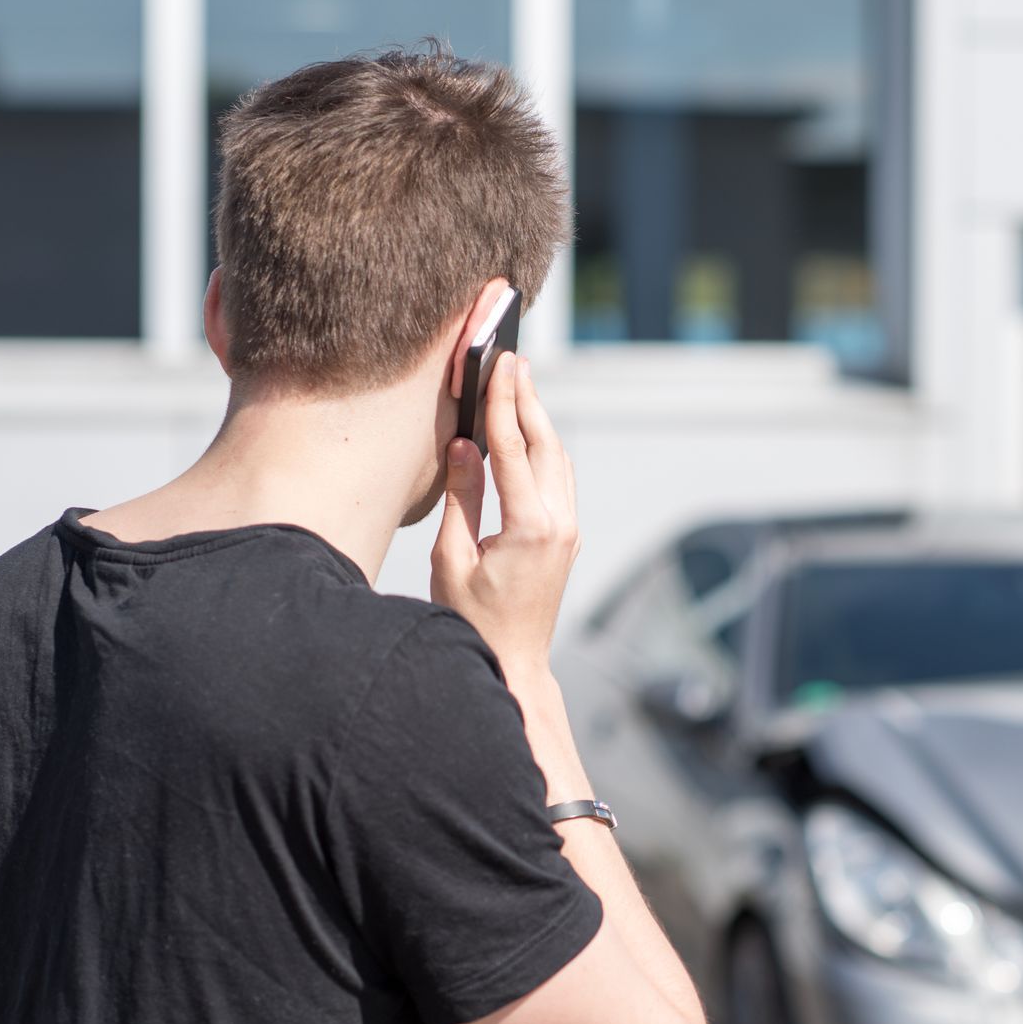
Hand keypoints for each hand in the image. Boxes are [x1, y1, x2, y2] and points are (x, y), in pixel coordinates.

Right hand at [432, 353, 578, 678]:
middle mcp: (560, 523)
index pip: (513, 448)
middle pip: (545, 444)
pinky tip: (528, 432)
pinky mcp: (567, 538)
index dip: (503, 402)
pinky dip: (544, 450)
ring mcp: (569, 531)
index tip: (500, 364)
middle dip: (528, 399)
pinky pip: (560, 481)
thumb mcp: (453, 558)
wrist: (513, 665)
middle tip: (514, 359)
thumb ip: (462, 496)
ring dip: (539, 421)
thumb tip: (465, 444)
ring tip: (520, 384)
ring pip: (559, 460)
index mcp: (529, 526)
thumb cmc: (472, 621)